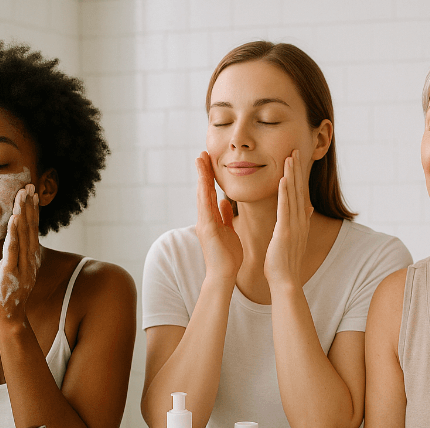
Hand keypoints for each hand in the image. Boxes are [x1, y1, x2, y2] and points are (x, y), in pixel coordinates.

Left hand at [0, 184, 41, 323]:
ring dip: (24, 213)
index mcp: (30, 257)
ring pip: (24, 234)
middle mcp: (30, 258)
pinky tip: (13, 219)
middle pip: (30, 227)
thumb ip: (17, 255)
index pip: (32, 229)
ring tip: (23, 195)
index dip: (32, 210)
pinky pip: (13, 249)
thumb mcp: (16, 270)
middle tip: (29, 186)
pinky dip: (14, 234)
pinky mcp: (12, 271)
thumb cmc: (9, 294)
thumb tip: (16, 242)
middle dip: (29, 206)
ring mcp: (22, 264)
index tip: (31, 192)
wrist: (9, 317)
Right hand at [195, 151, 242, 286]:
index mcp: (211, 219)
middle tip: (202, 153)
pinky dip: (205, 194)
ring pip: (202, 195)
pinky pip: (206, 208)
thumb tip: (222, 202)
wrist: (223, 275)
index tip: (209, 161)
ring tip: (200, 161)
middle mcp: (205, 219)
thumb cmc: (227, 256)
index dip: (209, 177)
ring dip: (201, 178)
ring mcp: (204, 224)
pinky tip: (205, 183)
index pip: (209, 193)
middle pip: (203, 190)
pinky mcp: (207, 230)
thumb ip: (224, 216)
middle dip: (202, 172)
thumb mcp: (228, 231)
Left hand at [264, 150, 313, 289]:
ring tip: (290, 156)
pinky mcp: (286, 231)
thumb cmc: (284, 261)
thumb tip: (309, 207)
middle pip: (300, 189)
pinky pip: (285, 208)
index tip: (296, 158)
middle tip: (295, 149)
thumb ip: (301, 220)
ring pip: (294, 195)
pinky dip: (285, 193)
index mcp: (301, 220)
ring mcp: (295, 225)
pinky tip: (283, 179)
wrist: (285, 281)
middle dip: (297, 169)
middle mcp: (301, 220)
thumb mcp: (295, 236)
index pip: (300, 193)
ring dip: (292, 175)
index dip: (299, 175)